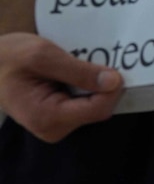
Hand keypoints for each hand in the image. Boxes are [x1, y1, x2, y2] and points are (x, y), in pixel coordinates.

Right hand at [0, 33, 123, 142]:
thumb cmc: (6, 58)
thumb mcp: (41, 55)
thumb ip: (78, 70)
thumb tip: (113, 81)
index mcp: (48, 117)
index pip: (99, 109)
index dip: (111, 88)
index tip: (114, 67)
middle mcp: (55, 128)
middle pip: (99, 109)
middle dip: (103, 85)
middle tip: (94, 60)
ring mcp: (57, 125)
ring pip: (94, 105)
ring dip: (94, 84)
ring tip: (79, 64)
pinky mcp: (60, 118)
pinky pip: (84, 103)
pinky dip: (86, 86)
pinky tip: (76, 72)